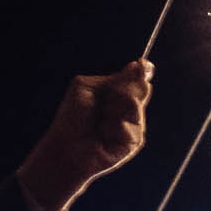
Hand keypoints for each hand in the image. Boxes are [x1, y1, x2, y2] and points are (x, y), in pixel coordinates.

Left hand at [16, 61, 152, 210]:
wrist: (68, 145)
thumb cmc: (72, 118)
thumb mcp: (86, 88)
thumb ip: (112, 78)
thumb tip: (137, 66)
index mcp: (117, 91)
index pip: (138, 76)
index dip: (143, 69)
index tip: (143, 64)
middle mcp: (128, 106)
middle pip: (141, 88)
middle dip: (122, 89)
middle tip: (105, 100)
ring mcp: (133, 124)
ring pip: (135, 106)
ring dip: (114, 109)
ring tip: (100, 121)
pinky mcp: (134, 142)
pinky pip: (131, 127)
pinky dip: (114, 128)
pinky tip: (104, 135)